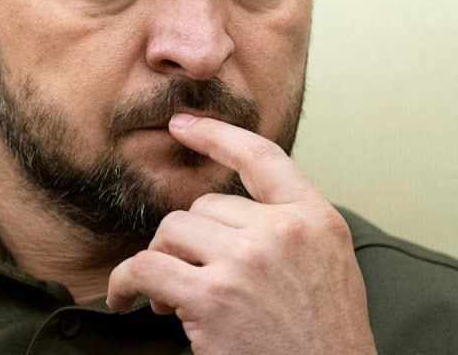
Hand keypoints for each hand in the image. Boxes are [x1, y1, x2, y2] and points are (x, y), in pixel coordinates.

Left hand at [106, 113, 376, 354]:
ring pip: (173, 231)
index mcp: (316, 218)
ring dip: (162, 262)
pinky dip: (127, 283)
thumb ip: (294, 228)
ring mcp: (246, 262)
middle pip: (205, 205)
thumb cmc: (325, 338)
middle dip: (189, 242)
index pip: (261, 157)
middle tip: (190, 278)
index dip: (216, 134)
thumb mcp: (331, 265)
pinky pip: (146, 268)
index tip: (182, 125)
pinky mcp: (212, 297)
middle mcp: (282, 231)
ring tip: (171, 297)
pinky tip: (128, 298)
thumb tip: (237, 214)